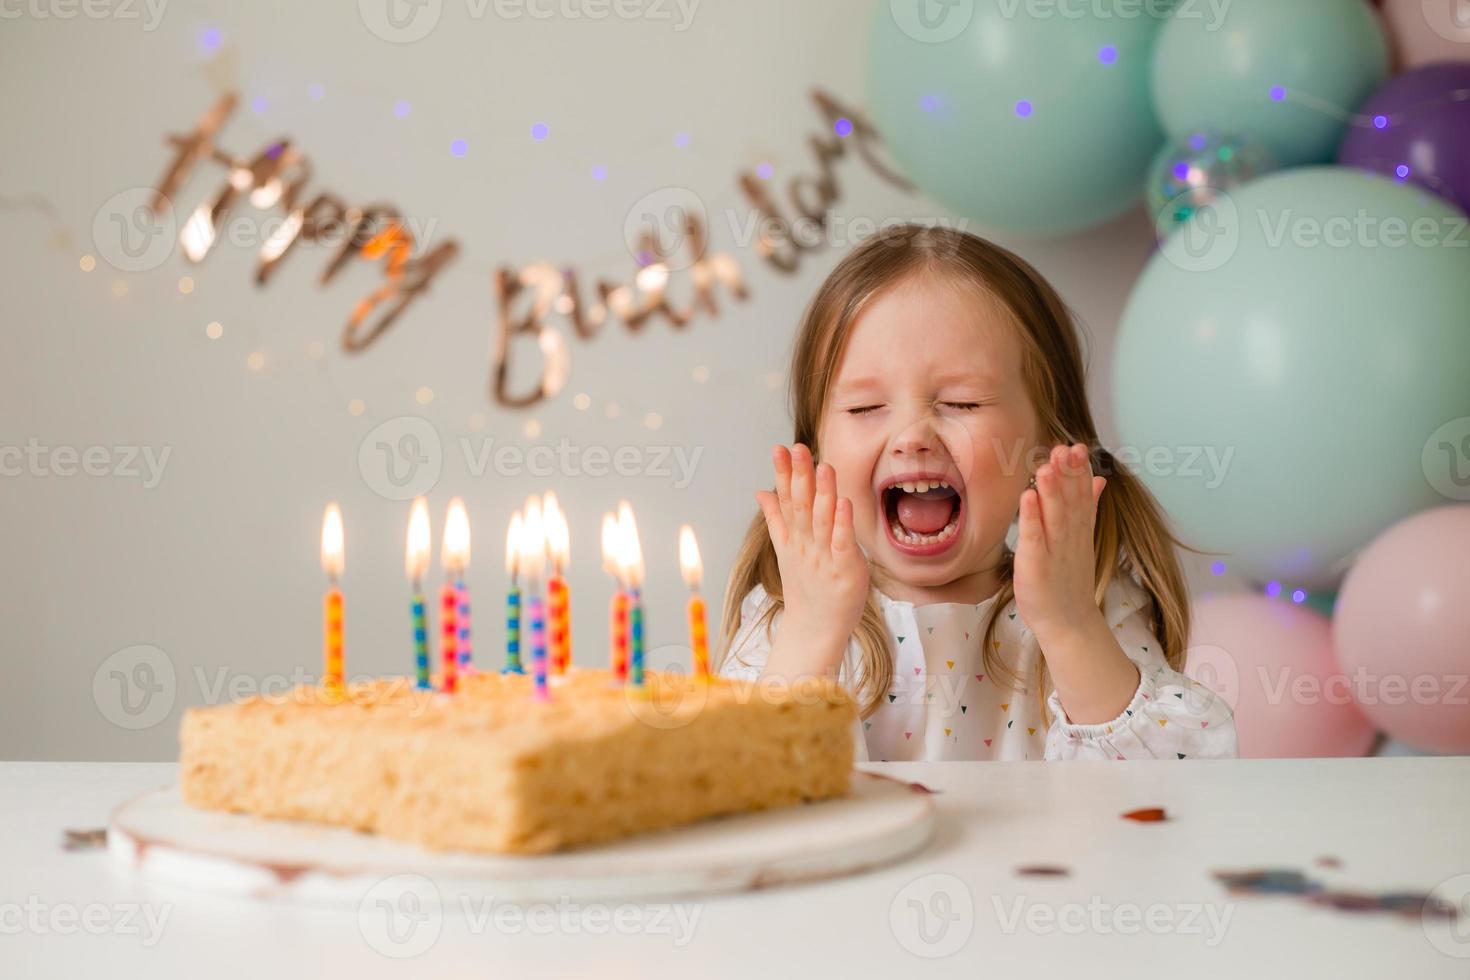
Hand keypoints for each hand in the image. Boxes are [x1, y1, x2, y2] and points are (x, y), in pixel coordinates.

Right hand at [754, 444, 869, 672]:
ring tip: (823, 466)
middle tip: (798, 448)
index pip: (785, 499)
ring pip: (821, 520)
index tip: (780, 448)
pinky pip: (842, 544)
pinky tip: (843, 503)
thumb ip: (776, 518)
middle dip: (799, 475)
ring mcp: (823, 557)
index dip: (783, 474)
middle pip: (800, 505)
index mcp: (792, 537)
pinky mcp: (844, 570)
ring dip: (821, 493)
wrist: (815, 629)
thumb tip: (761, 491)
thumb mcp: (786, 549)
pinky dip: (843, 524)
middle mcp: (805, 544)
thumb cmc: (806, 587)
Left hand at [1014, 443, 1107, 643]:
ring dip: (1051, 490)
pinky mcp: (1036, 565)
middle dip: (1068, 474)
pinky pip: (1034, 538)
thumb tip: (1099, 479)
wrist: (1068, 623)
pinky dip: (1031, 518)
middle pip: (1071, 500)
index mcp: (1079, 528)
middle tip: (1066, 448)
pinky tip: (1027, 497)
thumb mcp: (1082, 538)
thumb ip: (1087, 507)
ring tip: (1046, 466)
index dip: (1079, 471)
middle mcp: (1070, 536)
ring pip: (1054, 516)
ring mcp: (1054, 550)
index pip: (1082, 494)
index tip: (1077, 447)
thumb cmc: (1068, 579)